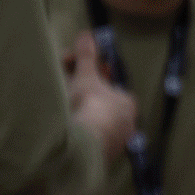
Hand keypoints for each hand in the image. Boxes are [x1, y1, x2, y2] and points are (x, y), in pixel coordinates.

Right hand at [63, 30, 136, 161]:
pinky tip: (67, 135)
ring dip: (84, 121)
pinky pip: (92, 145)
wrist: (83, 144)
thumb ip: (87, 57)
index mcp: (128, 104)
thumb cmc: (90, 106)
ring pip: (99, 128)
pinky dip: (80, 138)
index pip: (113, 90)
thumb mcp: (86, 77)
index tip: (78, 79)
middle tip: (68, 96)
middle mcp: (128, 125)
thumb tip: (87, 34)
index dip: (94, 82)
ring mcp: (116, 144)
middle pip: (105, 109)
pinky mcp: (103, 160)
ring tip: (66, 115)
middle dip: (88, 101)